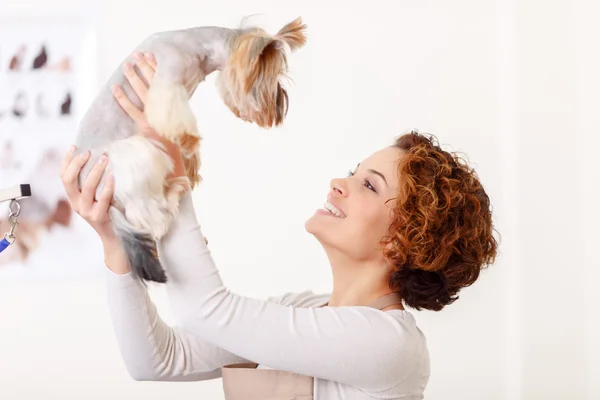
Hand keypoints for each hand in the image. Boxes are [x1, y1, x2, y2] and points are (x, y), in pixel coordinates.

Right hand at [60, 147, 115, 240]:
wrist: (115, 236)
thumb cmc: (108, 211)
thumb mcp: (97, 195)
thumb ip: (95, 182)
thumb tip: (100, 156)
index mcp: (73, 197)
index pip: (63, 176)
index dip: (67, 160)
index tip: (75, 146)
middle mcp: (76, 203)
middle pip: (69, 180)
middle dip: (78, 163)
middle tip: (91, 152)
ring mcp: (86, 211)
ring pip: (87, 188)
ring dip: (96, 170)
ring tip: (104, 158)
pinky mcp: (99, 217)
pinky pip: (103, 199)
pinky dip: (108, 186)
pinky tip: (113, 176)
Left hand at [112, 52, 185, 179]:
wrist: (175, 164)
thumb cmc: (176, 147)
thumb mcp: (179, 127)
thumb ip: (172, 113)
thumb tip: (168, 102)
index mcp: (173, 107)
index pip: (164, 83)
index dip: (157, 69)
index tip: (152, 56)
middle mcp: (165, 110)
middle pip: (154, 84)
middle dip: (146, 67)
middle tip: (138, 54)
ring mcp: (155, 117)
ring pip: (143, 92)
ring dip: (134, 77)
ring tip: (126, 65)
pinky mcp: (145, 126)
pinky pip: (132, 110)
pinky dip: (122, 99)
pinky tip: (115, 88)